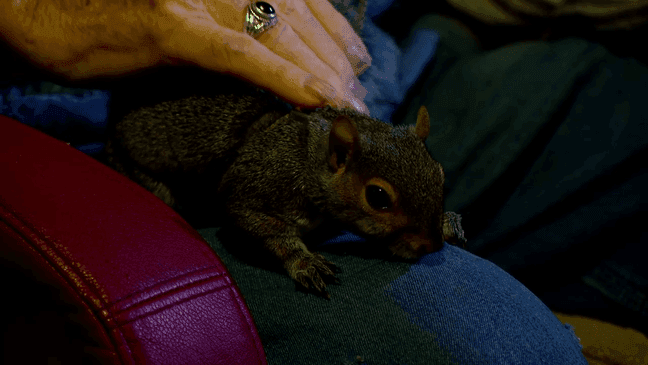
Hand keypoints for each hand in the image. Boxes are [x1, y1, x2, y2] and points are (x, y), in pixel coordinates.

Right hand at [1, 0, 370, 112]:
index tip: (358, 64)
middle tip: (359, 95)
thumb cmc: (118, 12)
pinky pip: (236, 53)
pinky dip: (280, 75)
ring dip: (319, 72)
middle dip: (334, 59)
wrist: (43, 8)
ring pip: (275, 33)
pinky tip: (314, 97)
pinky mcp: (168, 23)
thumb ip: (234, 19)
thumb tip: (280, 47)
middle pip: (296, 16)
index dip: (334, 31)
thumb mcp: (188, 10)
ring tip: (348, 105)